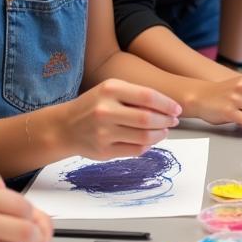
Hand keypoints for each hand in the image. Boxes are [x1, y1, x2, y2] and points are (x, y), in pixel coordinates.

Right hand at [62, 78, 180, 159]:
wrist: (64, 127)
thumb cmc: (93, 105)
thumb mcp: (110, 90)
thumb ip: (135, 95)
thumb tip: (168, 108)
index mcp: (109, 90)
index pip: (147, 96)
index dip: (167, 104)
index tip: (177, 109)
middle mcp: (105, 110)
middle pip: (148, 118)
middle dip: (166, 121)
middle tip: (174, 121)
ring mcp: (103, 133)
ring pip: (144, 137)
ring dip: (160, 135)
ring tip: (164, 131)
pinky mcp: (103, 151)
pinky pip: (135, 150)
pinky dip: (148, 146)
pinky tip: (150, 140)